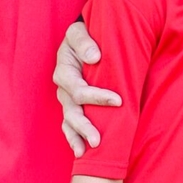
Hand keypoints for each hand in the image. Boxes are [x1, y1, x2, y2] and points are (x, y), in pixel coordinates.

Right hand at [53, 19, 120, 156]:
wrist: (84, 37)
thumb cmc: (85, 35)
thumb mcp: (80, 32)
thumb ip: (84, 42)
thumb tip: (95, 57)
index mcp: (64, 69)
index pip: (78, 89)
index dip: (97, 96)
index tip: (118, 100)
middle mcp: (63, 87)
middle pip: (71, 111)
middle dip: (84, 126)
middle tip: (98, 140)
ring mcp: (67, 99)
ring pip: (69, 121)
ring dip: (78, 136)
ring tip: (89, 149)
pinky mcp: (72, 105)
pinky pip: (69, 125)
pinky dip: (73, 138)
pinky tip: (81, 151)